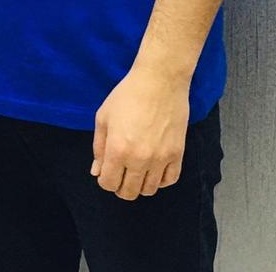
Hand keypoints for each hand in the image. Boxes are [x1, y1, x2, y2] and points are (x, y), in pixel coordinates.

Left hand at [92, 65, 189, 199]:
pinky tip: (153, 169)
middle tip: (120, 173)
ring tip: (135, 170)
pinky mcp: (178, 154)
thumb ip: (99, 147)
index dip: (104, 180)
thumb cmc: (126, 96)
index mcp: (118, 149)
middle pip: (129, 192)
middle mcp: (140, 159)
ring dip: (139, 184)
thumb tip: (97, 172)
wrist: (159, 82)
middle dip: (120, 186)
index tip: (106, 170)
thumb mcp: (103, 117)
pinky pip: (169, 180)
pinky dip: (159, 180)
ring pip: (149, 190)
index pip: (109, 183)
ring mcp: (161, 159)